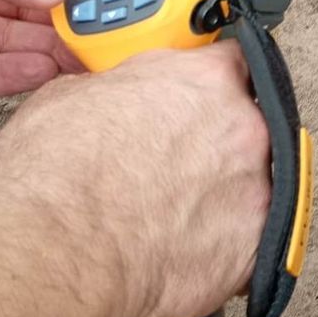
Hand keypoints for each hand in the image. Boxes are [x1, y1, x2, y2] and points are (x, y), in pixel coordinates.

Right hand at [0, 42, 269, 316]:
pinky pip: (253, 236)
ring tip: (175, 213)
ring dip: (223, 193)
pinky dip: (225, 242)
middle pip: (250, 125)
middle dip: (218, 141)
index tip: (209, 92)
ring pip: (253, 184)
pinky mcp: (259, 244)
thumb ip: (126, 88)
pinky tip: (189, 247)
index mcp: (208, 82)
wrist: (61, 254)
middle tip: (178, 164)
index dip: (217, 79)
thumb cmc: (57, 179)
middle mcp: (245, 130)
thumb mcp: (73, 95)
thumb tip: (125, 97)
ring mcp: (258, 188)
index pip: (235, 62)